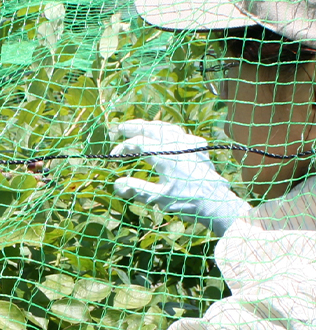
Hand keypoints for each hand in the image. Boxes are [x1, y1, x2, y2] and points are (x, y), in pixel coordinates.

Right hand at [110, 119, 250, 235]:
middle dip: (133, 127)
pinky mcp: (199, 148)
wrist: (218, 203)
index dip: (123, 147)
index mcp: (166, 156)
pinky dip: (167, 131)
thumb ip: (136, 189)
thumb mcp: (158, 198)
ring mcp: (190, 144)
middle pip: (152, 128)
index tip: (113, 156)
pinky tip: (165, 136)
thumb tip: (116, 183)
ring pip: (167, 127)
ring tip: (139, 127)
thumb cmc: (187, 202)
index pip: (138, 144)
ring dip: (150, 126)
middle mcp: (177, 145)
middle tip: (118, 128)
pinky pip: (180, 133)